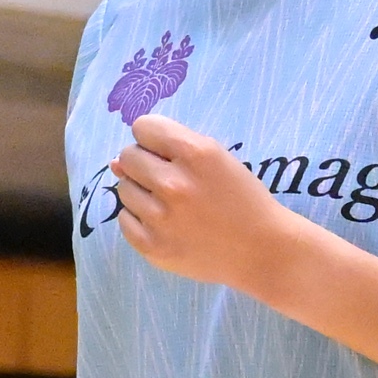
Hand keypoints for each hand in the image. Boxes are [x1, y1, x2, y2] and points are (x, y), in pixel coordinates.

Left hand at [111, 115, 299, 290]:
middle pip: (128, 157)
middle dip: (144, 164)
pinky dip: (139, 219)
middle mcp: (174, 183)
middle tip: (168, 181)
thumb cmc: (242, 199)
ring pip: (124, 188)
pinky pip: (124, 220)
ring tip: (170, 205)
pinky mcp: (153, 247)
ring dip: (142, 192)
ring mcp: (161, 217)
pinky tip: (165, 224)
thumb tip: (115, 161)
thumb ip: (170, 148)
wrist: (261, 250)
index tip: (166, 153)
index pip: (143, 127)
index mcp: (196, 153)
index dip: (153, 138)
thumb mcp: (218, 159)